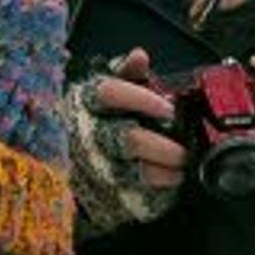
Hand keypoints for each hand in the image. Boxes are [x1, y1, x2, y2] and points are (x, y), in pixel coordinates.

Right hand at [70, 52, 186, 236]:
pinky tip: (169, 183)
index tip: (169, 108)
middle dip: (161, 145)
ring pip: (134, 172)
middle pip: (128, 139)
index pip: (110, 93)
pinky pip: (136, 198)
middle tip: (182, 150)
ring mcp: (92, 169)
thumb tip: (139, 56)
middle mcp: (86, 135)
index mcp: (87, 103)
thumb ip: (127, 74)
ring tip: (180, 166)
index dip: (142, 99)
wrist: (72, 168)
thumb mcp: (108, 93)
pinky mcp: (102, 197)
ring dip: (165, 171)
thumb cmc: (99, 123)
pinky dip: (159, 192)